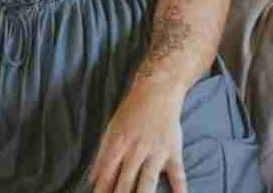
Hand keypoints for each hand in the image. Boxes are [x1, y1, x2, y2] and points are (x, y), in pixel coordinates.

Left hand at [88, 78, 187, 192]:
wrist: (158, 89)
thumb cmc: (132, 109)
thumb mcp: (113, 127)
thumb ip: (103, 154)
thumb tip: (92, 178)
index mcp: (119, 143)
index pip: (107, 172)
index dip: (102, 190)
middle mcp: (136, 149)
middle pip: (126, 181)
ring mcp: (155, 151)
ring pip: (148, 181)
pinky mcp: (173, 151)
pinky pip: (178, 174)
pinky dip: (180, 189)